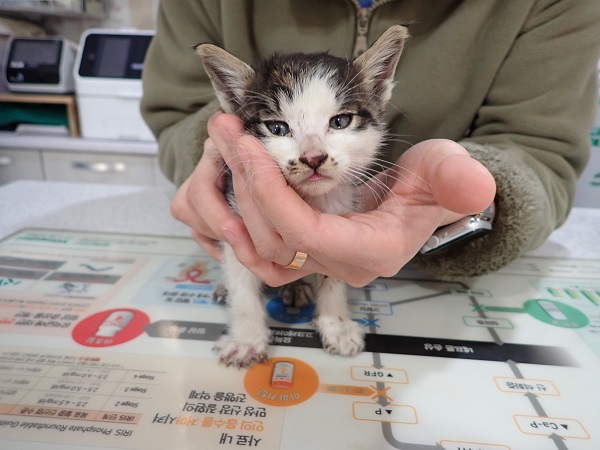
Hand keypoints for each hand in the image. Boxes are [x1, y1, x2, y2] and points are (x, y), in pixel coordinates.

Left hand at [176, 112, 496, 286]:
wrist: (422, 199)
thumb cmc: (433, 184)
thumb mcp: (447, 170)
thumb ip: (457, 179)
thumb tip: (476, 187)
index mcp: (372, 252)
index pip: (306, 234)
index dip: (271, 194)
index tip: (248, 147)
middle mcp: (342, 267)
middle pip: (275, 240)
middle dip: (245, 183)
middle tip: (226, 131)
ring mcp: (322, 264)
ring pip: (262, 247)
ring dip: (237, 197)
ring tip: (225, 145)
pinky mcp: (308, 255)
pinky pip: (265, 254)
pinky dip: (242, 225)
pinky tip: (230, 188)